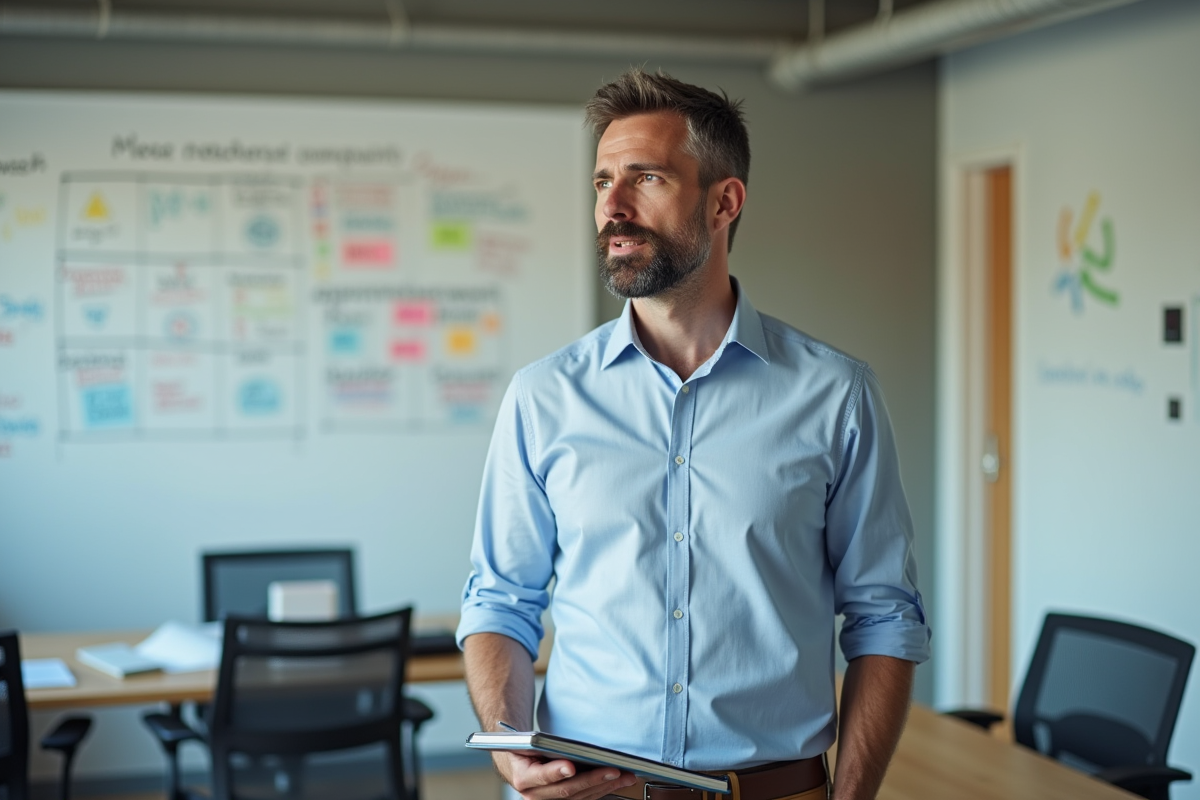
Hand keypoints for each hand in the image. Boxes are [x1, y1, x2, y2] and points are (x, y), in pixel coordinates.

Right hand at [495, 751, 637, 799]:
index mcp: (523, 778)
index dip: (557, 772)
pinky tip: (617, 782)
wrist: (518, 764)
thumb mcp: (525, 743)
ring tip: (625, 776)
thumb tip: (560, 746)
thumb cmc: (524, 750)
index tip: (571, 767)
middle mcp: (535, 796)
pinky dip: (602, 790)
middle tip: (612, 770)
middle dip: (592, 780)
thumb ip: (536, 744)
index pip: (542, 776)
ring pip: (580, 798)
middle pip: (567, 790)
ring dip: (605, 786)